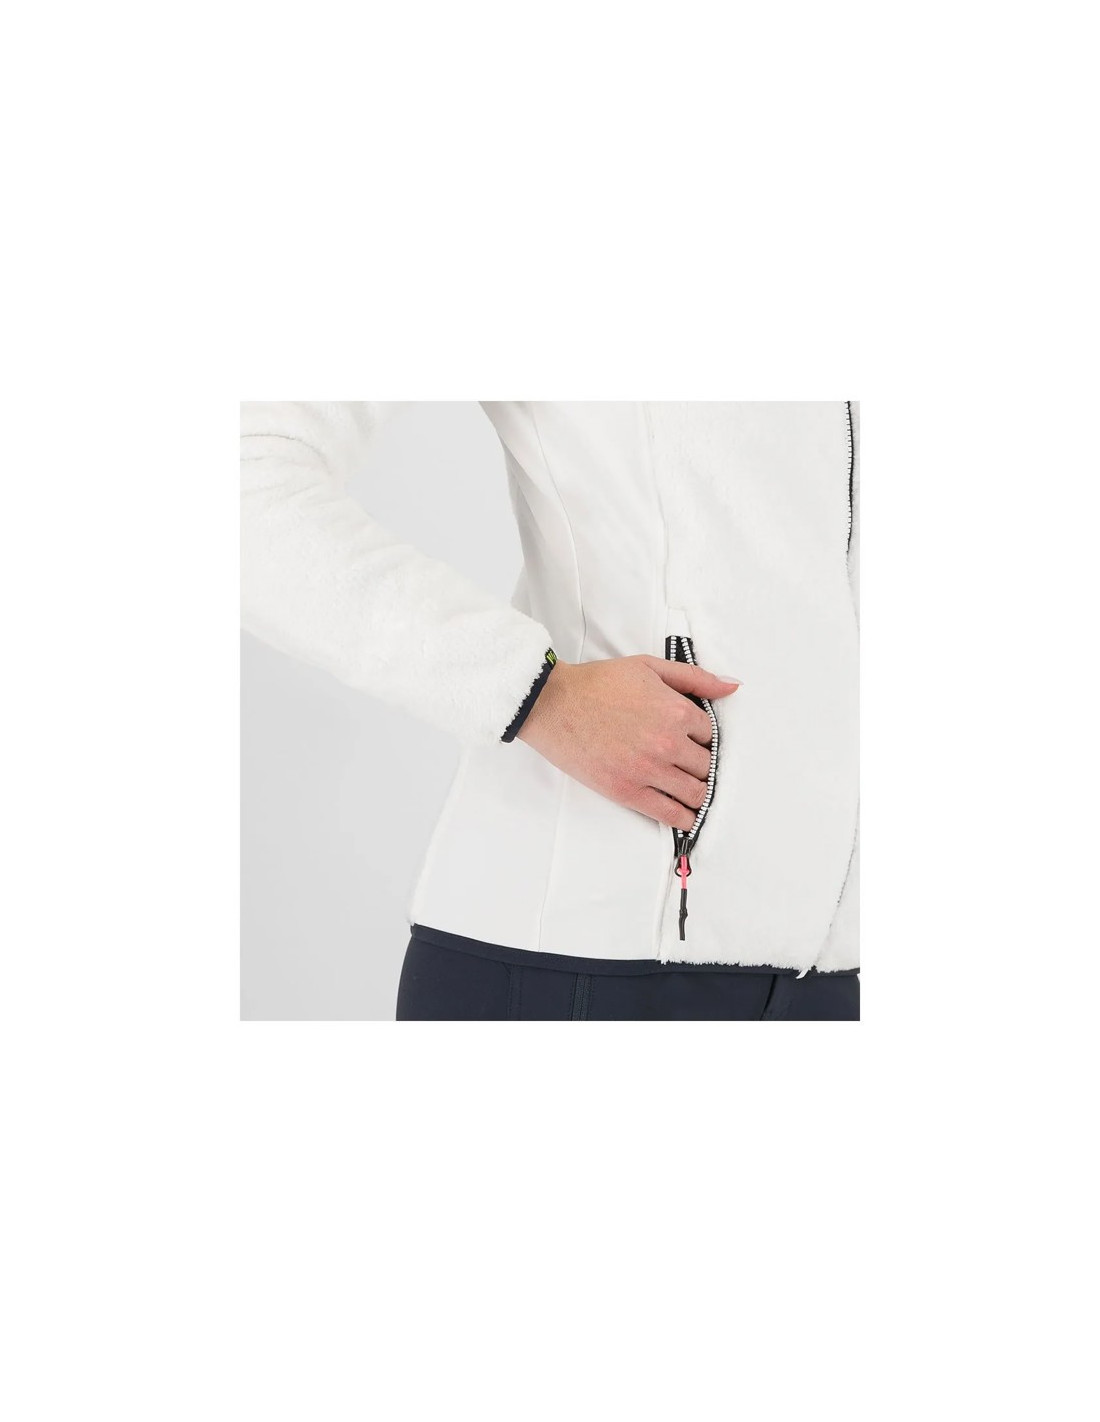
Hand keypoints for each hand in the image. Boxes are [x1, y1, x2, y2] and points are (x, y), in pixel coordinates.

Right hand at [517, 655, 740, 830]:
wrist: (554, 704)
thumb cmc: (597, 683)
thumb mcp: (649, 667)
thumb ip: (694, 678)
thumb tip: (732, 686)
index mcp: (677, 711)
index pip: (710, 735)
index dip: (701, 737)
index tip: (692, 741)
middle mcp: (669, 744)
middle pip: (706, 766)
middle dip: (701, 765)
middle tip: (691, 766)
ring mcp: (649, 771)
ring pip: (695, 793)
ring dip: (698, 793)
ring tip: (692, 792)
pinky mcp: (628, 791)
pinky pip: (669, 814)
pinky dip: (685, 818)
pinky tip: (687, 817)